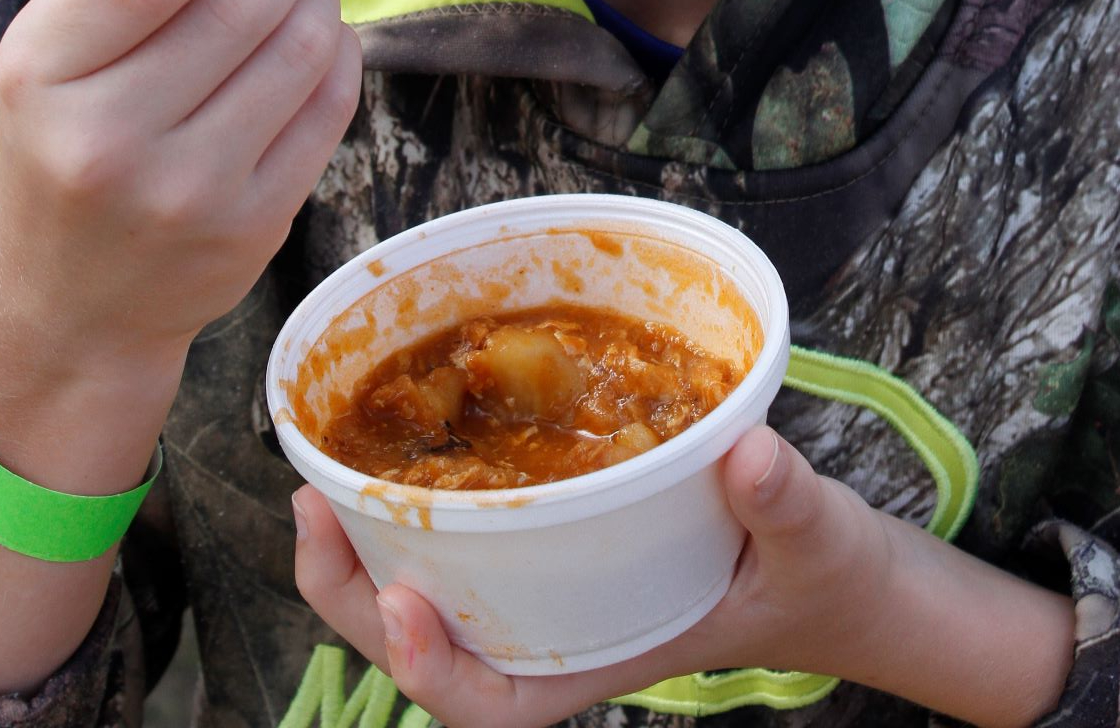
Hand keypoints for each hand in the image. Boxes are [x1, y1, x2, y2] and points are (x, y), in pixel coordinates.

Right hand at [0, 0, 361, 375]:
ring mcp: (188, 191)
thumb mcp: (65, 38)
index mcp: (45, 70)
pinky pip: (330, 105)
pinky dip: (340, 51)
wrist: (74, 301)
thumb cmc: (72, 134)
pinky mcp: (254, 225)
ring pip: (301, 48)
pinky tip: (315, 39)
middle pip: (241, 1)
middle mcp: (110, 137)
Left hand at [291, 426, 893, 727]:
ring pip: (434, 596)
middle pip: (432, 650)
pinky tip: (402, 449)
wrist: (840, 578)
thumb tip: (753, 453)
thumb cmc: (825, 579)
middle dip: (354, 596)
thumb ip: (789, 505)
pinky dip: (422, 506)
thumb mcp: (818, 543)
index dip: (432, 674)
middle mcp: (563, 630)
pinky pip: (470, 541)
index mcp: (608, 656)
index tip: (400, 607)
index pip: (498, 706)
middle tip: (311, 506)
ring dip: (367, 550)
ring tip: (320, 480)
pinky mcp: (559, 539)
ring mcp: (554, 589)